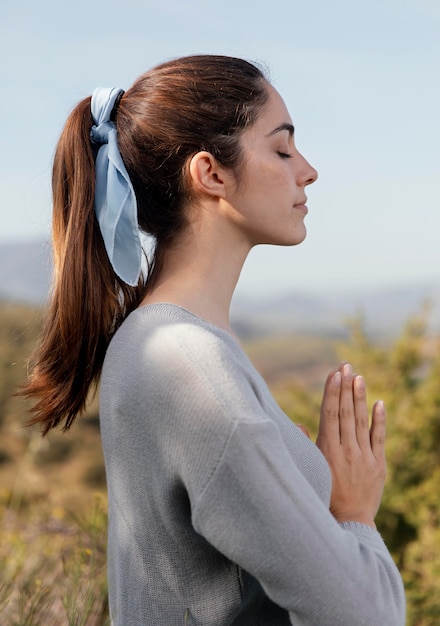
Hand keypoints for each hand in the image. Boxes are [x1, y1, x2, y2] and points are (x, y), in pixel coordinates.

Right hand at [316, 362, 386, 527]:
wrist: (350, 523)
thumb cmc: (324, 497)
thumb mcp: (310, 472)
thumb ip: (306, 447)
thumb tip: (298, 425)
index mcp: (327, 451)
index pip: (329, 414)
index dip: (332, 392)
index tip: (334, 374)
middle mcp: (346, 451)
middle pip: (346, 413)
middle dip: (345, 387)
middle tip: (346, 366)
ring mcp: (365, 457)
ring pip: (361, 421)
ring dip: (360, 397)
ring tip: (359, 377)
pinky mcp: (379, 465)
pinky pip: (379, 438)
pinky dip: (379, 420)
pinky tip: (379, 403)